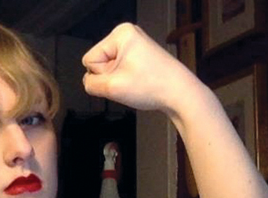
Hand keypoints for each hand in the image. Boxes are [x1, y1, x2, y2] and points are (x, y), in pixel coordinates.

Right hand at [81, 23, 201, 114]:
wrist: (180, 94)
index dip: (101, 75)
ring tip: (136, 83)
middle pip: (99, 62)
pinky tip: (139, 83)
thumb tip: (88, 82)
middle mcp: (127, 35)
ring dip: (118, 81)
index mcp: (120, 34)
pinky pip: (120, 70)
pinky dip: (126, 80)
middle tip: (129, 82)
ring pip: (109, 68)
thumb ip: (90, 84)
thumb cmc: (152, 86)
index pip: (89, 60)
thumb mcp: (112, 88)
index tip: (121, 78)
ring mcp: (135, 45)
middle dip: (110, 77)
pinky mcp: (140, 55)